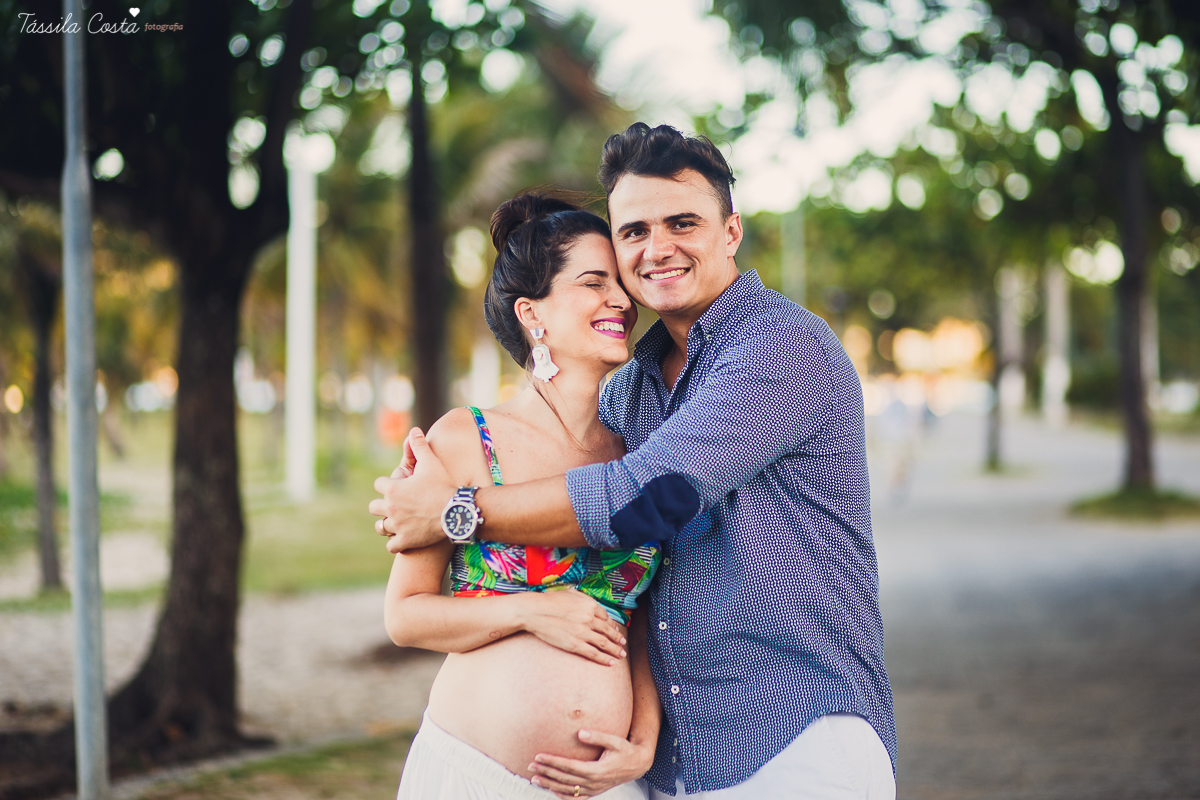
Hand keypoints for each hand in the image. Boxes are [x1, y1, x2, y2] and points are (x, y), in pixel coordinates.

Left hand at [368, 428, 454, 551]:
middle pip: (374, 508)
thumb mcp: (431, 463)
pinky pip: (392, 545)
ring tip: (396, 522)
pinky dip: (396, 542)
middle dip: (382, 506)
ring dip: (386, 525)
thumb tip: (414, 430)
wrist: (456, 511)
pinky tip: (404, 538)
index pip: (378, 484)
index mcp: (393, 489)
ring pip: (380, 528)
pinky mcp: (405, 541)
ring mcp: (397, 526)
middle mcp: (390, 508)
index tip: (396, 487)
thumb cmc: (443, 486)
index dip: (387, 485)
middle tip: (396, 505)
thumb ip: (420, 446)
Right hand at [519, 590, 626, 665]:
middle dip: (618, 638)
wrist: (535, 611)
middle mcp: (589, 618)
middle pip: (608, 631)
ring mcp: (583, 632)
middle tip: (623, 644)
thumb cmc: (549, 600)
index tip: (616, 630)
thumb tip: (591, 603)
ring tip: (621, 654)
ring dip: (615, 650)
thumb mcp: (570, 593)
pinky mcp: (575, 644)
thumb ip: (583, 598)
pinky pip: (594, 653)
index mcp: (590, 605)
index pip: (606, 617)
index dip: (612, 625)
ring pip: (604, 643)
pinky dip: (604, 659)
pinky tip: (611, 662)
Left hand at [529, 728, 654, 797]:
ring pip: (567, 789)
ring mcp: (594, 789)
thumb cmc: (625, 749)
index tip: (539, 756)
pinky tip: (552, 790)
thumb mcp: (615, 741)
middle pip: (564, 778)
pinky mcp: (595, 792)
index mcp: (597, 770)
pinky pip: (576, 797)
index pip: (569, 766)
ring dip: (550, 784)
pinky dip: (562, 795)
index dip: (553, 761)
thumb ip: (598, 736)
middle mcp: (594, 782)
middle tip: (530, 765)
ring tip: (534, 778)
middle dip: (546, 772)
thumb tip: (580, 733)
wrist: (637, 764)